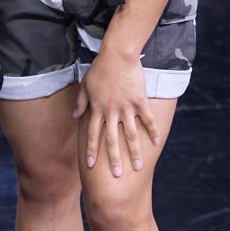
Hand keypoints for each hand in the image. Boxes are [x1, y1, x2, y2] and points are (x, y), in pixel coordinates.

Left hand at [73, 48, 160, 178]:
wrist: (118, 55)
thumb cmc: (100, 68)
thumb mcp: (85, 85)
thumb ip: (81, 102)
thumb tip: (74, 116)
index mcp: (97, 109)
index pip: (92, 135)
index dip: (91, 151)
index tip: (90, 166)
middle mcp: (111, 112)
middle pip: (111, 140)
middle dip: (113, 159)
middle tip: (117, 175)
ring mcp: (126, 107)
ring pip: (130, 134)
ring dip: (134, 152)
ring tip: (137, 166)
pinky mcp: (140, 101)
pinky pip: (147, 119)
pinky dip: (152, 131)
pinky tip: (155, 143)